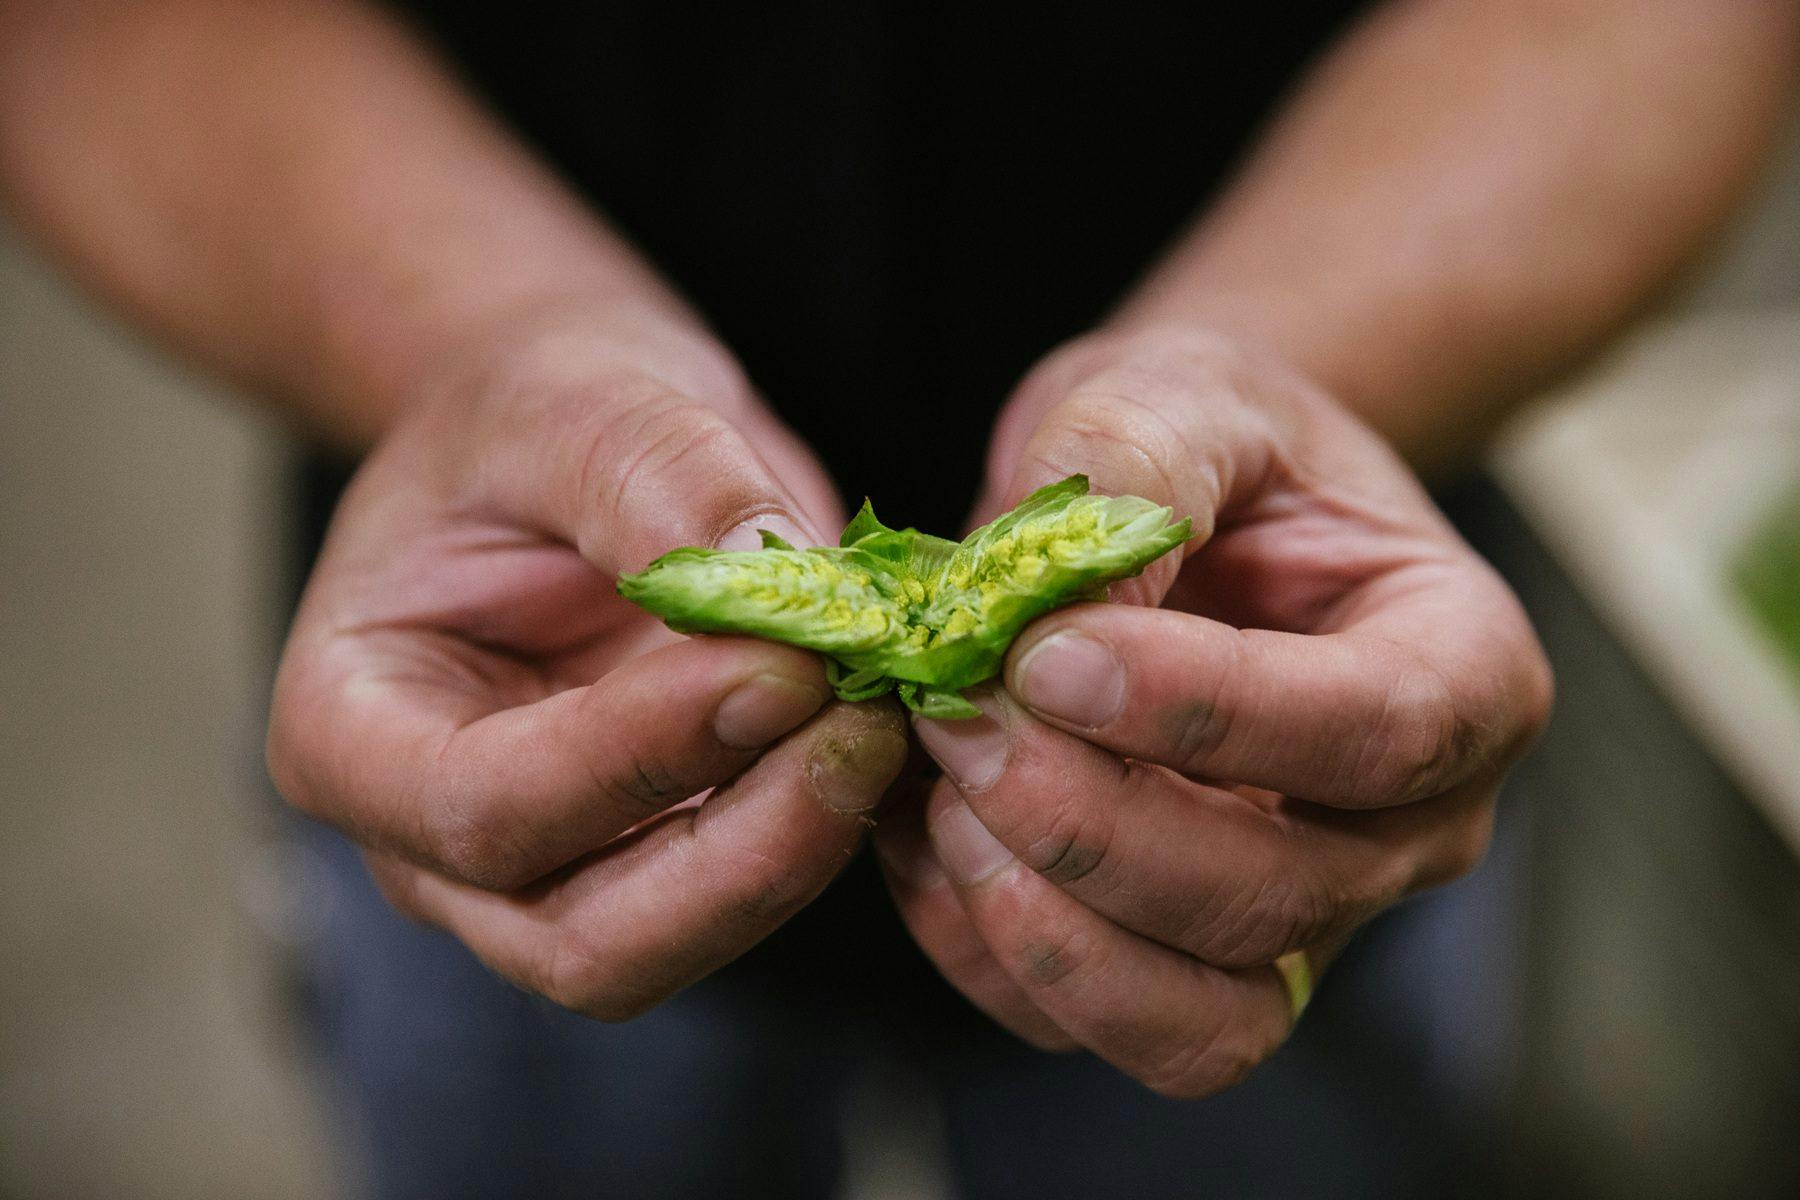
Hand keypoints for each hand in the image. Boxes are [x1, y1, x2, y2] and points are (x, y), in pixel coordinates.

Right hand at [268, 316, 907, 1018]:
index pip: (485, 808)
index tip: (780, 665)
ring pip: (678, 944)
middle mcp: (434, 840)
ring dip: (799, 848)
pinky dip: (828, 830)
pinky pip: (747, 892)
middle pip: (582, 940)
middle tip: (862, 722)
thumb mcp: (577, 403)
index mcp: (352, 730)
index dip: (638, 757)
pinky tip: (888, 731)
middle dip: (740, 854)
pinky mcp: (661, 857)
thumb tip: (784, 595)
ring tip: (886, 710)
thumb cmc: (531, 413)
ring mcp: (550, 868)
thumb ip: (663, 487)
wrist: (568, 439)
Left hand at [877, 325, 1551, 1094]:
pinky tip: (924, 834)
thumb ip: (1136, 466)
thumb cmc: (1214, 446)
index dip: (1205, 711)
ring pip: (1198, 1020)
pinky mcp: (1184, 968)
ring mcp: (1298, 916)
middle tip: (959, 716)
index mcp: (1462, 669)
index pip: (1373, 733)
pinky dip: (990, 954)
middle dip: (1092, 824)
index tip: (1046, 658)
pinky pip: (1096, 1028)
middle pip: (1275, 896)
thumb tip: (1054, 609)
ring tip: (940, 791)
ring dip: (1046, 923)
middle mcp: (1405, 827)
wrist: (1183, 509)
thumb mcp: (1187, 392)